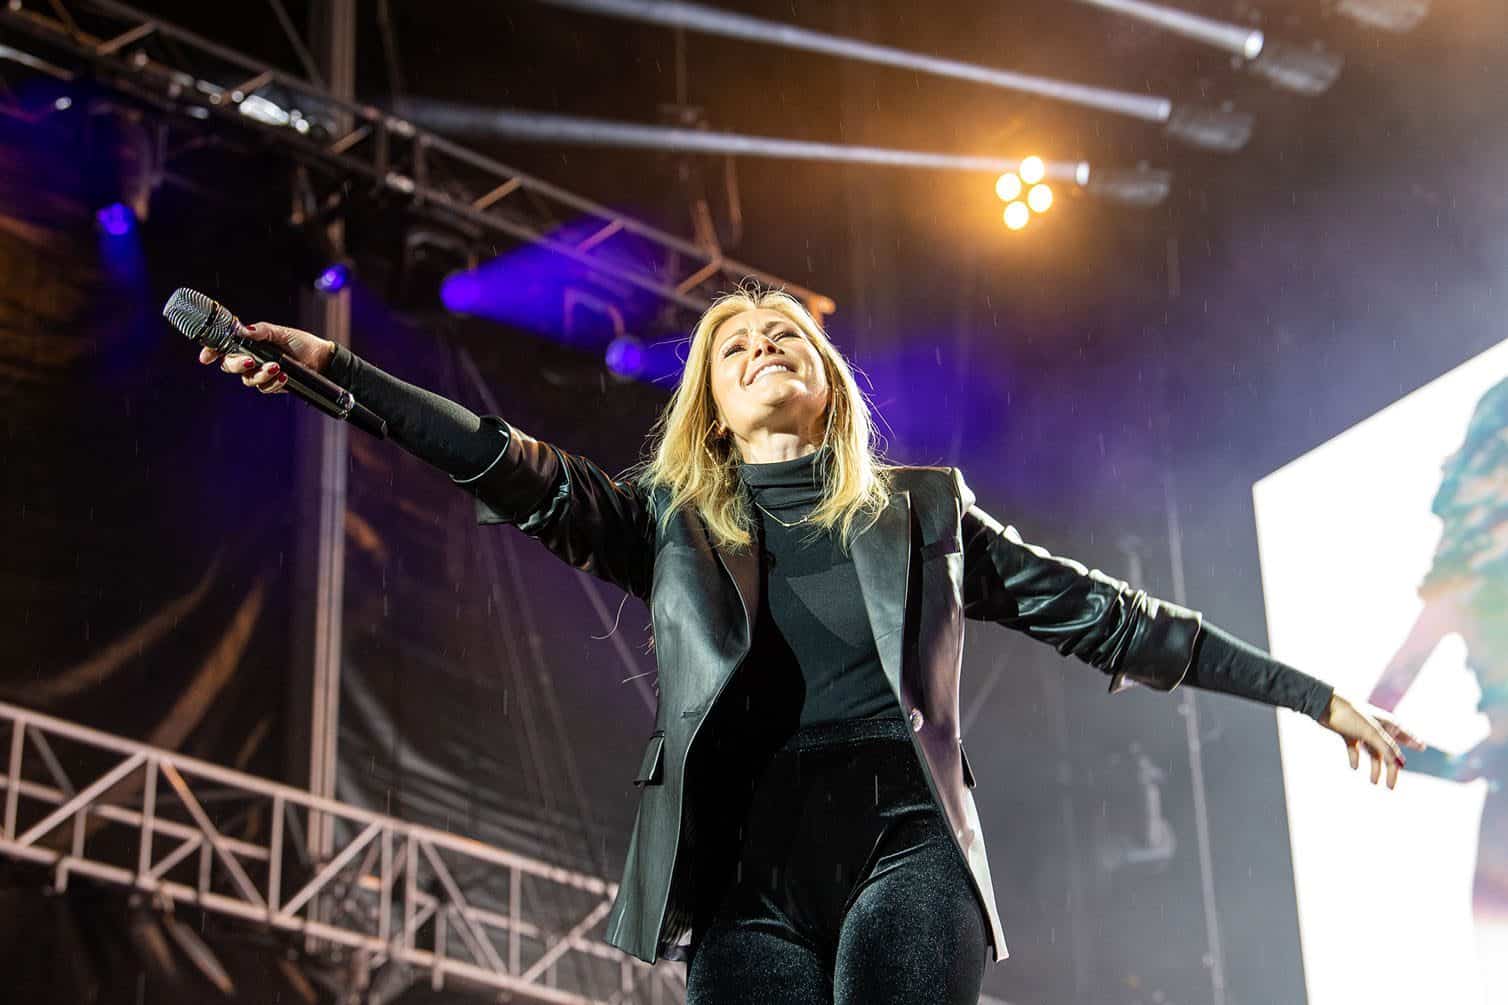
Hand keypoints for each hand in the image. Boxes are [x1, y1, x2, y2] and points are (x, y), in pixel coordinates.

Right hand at [196, 321, 334, 394]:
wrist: (321, 358)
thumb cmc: (300, 343)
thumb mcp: (280, 332)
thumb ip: (260, 331)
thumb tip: (242, 329)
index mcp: (249, 344)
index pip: (224, 347)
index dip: (211, 352)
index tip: (206, 357)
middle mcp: (251, 359)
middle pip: (231, 366)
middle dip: (237, 365)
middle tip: (250, 362)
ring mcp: (261, 373)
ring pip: (248, 380)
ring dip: (261, 375)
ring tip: (277, 367)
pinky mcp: (273, 385)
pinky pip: (265, 388)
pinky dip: (273, 382)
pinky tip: (284, 376)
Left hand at [1319, 692, 1426, 789]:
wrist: (1324, 704)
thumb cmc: (1352, 715)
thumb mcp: (1373, 733)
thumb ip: (1387, 749)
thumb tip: (1400, 765)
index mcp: (1387, 724)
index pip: (1405, 736)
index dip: (1413, 742)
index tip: (1423, 747)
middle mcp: (1377, 727)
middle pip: (1388, 752)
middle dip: (1391, 769)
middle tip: (1391, 787)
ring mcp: (1362, 730)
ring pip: (1372, 752)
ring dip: (1374, 767)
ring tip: (1374, 782)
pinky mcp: (1347, 732)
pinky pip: (1354, 748)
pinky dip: (1355, 757)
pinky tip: (1354, 766)